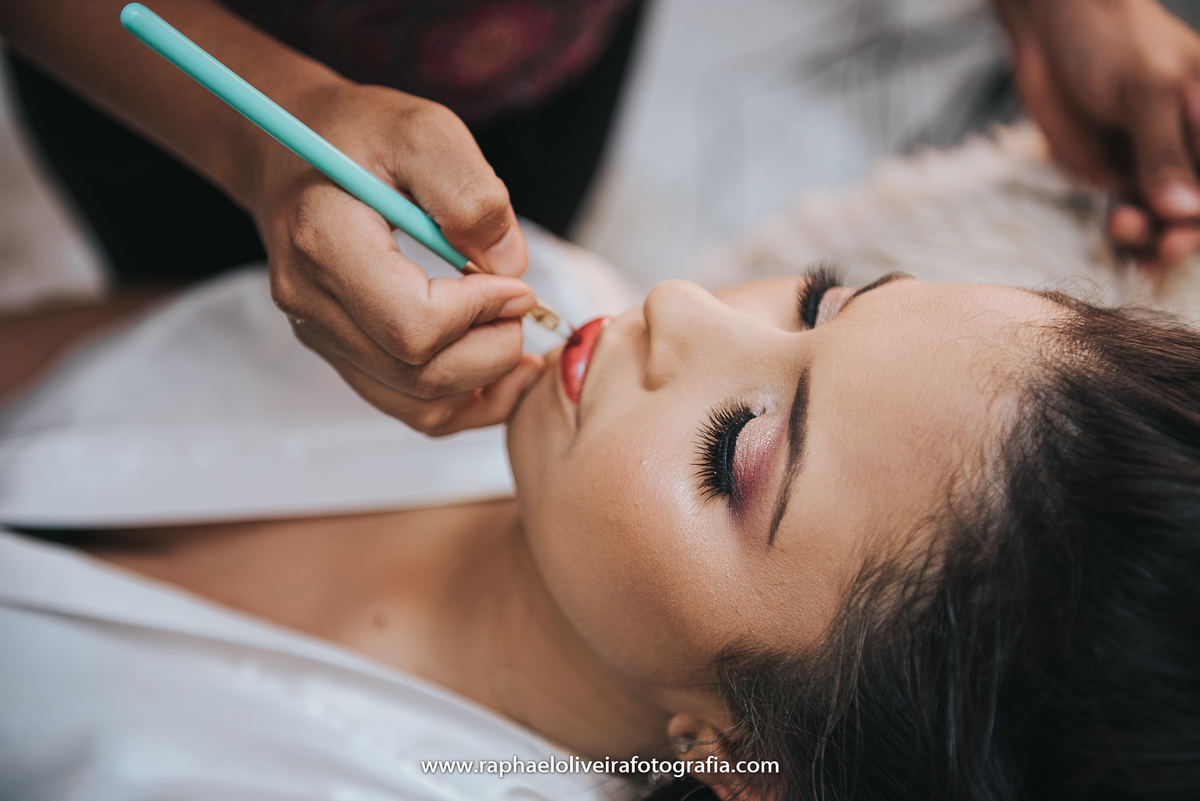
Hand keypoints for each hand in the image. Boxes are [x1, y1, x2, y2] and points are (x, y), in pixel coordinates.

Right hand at [257, 83, 544, 434]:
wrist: (291, 151)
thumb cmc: (358, 134)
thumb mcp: (424, 131)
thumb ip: (471, 193)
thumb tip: (509, 267)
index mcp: (325, 244)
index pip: (414, 325)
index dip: (481, 314)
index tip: (516, 284)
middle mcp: (312, 303)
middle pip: (420, 374)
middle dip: (493, 351)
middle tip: (521, 305)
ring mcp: (320, 335)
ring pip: (417, 404)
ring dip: (485, 383)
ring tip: (517, 335)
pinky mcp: (339, 351)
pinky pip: (407, 406)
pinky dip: (462, 400)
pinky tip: (497, 367)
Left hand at [995, 0, 1199, 275]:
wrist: (1053, 34)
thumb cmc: (1113, 44)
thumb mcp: (1146, 91)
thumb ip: (1163, 151)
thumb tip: (1185, 210)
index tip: (1193, 226)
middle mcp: (1194, 147)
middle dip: (1190, 232)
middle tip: (1168, 244)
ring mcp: (1157, 166)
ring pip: (1169, 220)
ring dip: (1157, 239)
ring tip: (1126, 230)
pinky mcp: (1118, 179)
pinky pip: (1133, 219)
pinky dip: (1132, 241)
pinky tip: (1128, 255)